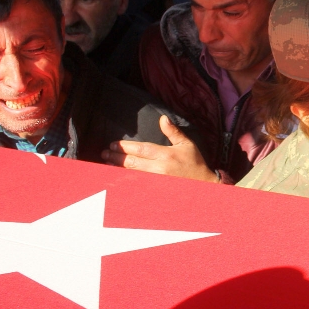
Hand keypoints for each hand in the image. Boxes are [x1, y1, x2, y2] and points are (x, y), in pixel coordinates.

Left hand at [101, 115, 219, 182]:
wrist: (203, 186)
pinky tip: (119, 178)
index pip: (141, 149)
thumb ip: (173, 131)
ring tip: (107, 164)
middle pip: (133, 162)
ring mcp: (157, 181)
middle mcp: (160, 168)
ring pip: (133, 174)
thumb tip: (162, 118)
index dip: (125, 147)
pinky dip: (127, 180)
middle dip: (117, 158)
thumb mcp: (186, 144)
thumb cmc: (194, 163)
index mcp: (166, 155)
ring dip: (119, 169)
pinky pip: (138, 184)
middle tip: (105, 154)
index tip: (114, 144)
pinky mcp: (156, 190)